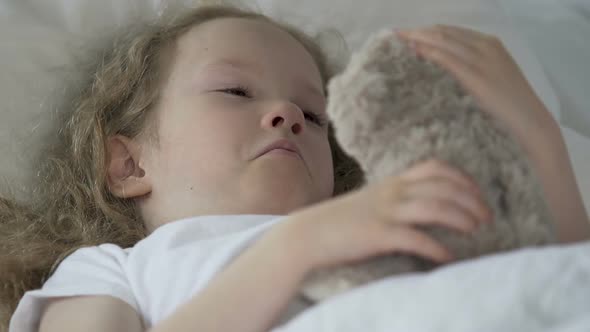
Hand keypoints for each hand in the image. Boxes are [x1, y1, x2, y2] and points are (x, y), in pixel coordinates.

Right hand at [271, 159, 492, 270]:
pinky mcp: (378, 235)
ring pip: (435, 207)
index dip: (463, 179)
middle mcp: (392, 192)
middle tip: (486, 218)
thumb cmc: (341, 221)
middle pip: (443, 187)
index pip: (435, 168)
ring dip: (461, 218)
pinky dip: (437, 248)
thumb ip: (395, 198)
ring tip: (477, 231)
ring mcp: (385, 212)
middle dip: (471, 200)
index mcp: (392, 182)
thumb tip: (421, 205)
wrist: (308, 234)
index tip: (478, 195)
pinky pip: (416, 238)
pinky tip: (449, 257)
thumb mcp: (370, 201)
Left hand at [395, 25, 553, 142]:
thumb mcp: (486, 82)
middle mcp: (484, 46)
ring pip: (441, 40)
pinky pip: (446, 57)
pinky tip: (413, 52)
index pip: (449, 32)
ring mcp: (481, 59)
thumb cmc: (506, 111)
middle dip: (416, 32)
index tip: (403, 36)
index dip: (424, 31)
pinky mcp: (477, 75)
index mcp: (488, 44)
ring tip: (396, 42)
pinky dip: (428, 51)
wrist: (530, 127)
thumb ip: (463, 72)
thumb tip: (432, 71)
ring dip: (417, 38)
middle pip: (442, 32)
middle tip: (393, 36)